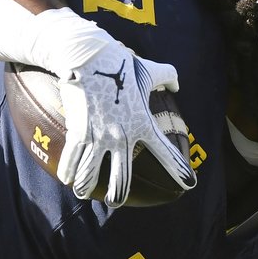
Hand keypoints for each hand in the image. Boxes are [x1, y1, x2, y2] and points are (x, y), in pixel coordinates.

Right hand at [57, 49, 195, 208]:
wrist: (89, 57)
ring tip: (84, 192)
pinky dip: (69, 171)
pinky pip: (73, 158)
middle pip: (122, 178)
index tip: (190, 184)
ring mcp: (100, 136)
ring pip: (92, 174)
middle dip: (119, 195)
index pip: (166, 152)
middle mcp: (123, 136)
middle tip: (116, 201)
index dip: (179, 170)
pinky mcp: (80, 131)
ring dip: (87, 187)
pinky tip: (68, 179)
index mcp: (143, 124)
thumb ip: (167, 76)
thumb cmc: (120, 62)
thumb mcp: (148, 69)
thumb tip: (176, 85)